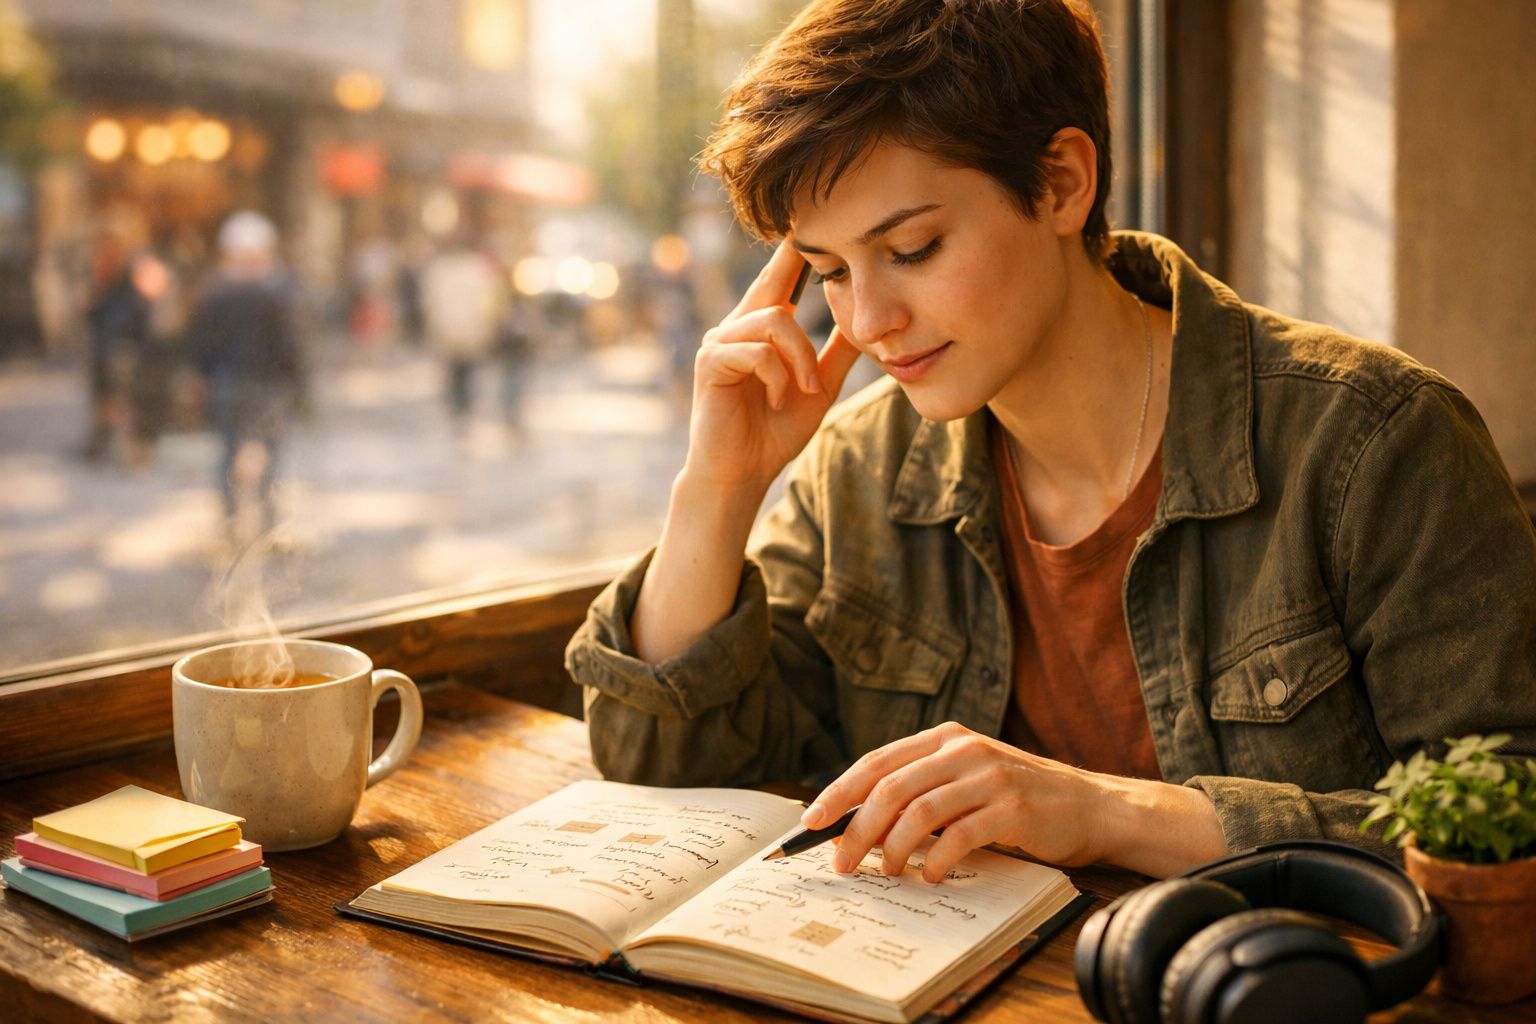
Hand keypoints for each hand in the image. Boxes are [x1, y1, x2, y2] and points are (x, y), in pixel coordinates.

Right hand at [684, 240, 860, 493]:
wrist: (743, 473)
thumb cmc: (775, 431)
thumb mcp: (817, 386)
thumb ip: (836, 353)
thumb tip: (869, 323)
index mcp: (760, 329)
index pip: (779, 279)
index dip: (793, 249)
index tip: (810, 216)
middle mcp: (736, 327)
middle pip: (776, 285)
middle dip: (795, 263)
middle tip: (814, 257)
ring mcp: (719, 342)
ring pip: (774, 321)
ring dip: (800, 358)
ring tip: (805, 389)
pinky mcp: (710, 363)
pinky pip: (757, 352)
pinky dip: (780, 376)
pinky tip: (782, 399)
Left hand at [802, 723, 1112, 882]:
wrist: (1090, 806)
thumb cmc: (1018, 800)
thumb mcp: (965, 780)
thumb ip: (920, 792)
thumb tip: (857, 827)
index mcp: (944, 738)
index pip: (876, 762)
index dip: (839, 792)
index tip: (811, 822)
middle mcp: (962, 749)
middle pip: (890, 788)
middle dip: (857, 829)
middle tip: (841, 861)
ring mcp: (988, 775)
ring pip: (918, 811)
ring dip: (893, 848)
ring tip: (887, 871)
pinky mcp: (1012, 806)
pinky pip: (959, 836)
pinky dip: (936, 860)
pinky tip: (930, 876)